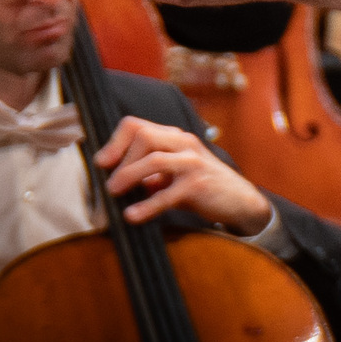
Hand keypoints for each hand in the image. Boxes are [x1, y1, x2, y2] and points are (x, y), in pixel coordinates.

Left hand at [96, 115, 272, 234]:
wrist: (238, 200)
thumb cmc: (201, 185)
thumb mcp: (173, 172)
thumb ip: (149, 171)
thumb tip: (113, 179)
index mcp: (175, 137)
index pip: (136, 125)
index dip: (114, 142)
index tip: (102, 163)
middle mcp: (184, 143)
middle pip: (144, 136)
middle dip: (121, 159)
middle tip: (110, 183)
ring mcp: (193, 162)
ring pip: (154, 160)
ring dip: (129, 176)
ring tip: (115, 193)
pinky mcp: (198, 185)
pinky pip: (167, 194)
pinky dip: (146, 206)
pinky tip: (132, 216)